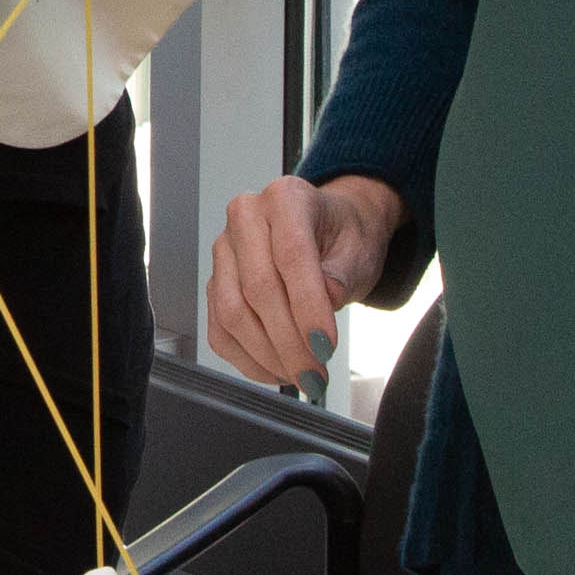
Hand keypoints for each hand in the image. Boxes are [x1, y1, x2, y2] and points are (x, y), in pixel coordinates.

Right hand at [204, 171, 403, 388]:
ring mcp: (224, 250)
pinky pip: (219, 329)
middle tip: (316, 375)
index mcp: (285, 198)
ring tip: (301, 376)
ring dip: (267, 355)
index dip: (307, 306)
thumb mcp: (358, 250)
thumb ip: (342, 273)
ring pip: (232, 313)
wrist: (330, 231)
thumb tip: (327, 297)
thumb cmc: (344, 238)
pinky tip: (277, 370)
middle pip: (257, 288)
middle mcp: (246, 217)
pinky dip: (247, 360)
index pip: (290, 255)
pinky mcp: (216, 281)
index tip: (325, 346)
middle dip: (289, 342)